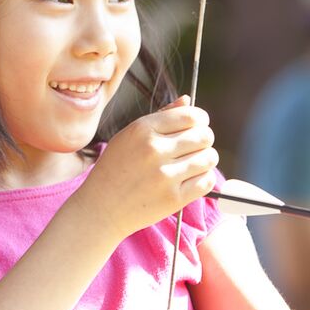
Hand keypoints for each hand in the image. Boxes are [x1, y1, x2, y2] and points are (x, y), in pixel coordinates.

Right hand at [85, 95, 217, 236]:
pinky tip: (191, 178)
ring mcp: (165, 175)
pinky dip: (204, 178)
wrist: (100, 208)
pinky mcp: (174, 198)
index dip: (200, 119)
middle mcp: (154, 150)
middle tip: (195, 146)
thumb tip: (186, 101)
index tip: (198, 125)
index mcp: (142, 129)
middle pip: (204, 136)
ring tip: (193, 163)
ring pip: (209, 157)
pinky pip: (207, 181)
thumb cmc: (113, 170)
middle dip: (204, 139)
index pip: (191, 115)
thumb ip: (160, 116)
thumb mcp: (128, 136)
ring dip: (206, 159)